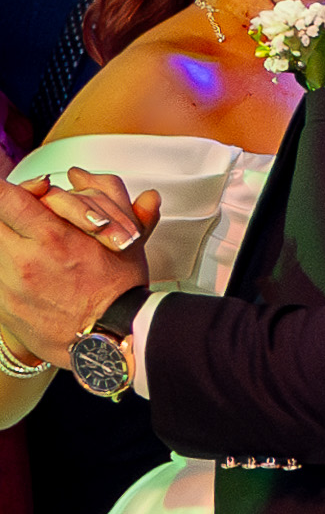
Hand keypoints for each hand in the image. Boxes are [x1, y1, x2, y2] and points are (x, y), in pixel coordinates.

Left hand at [0, 177, 148, 362]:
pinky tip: (25, 275)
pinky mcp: (4, 307)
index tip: (7, 191)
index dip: (3, 190)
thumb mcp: (124, 237)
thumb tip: (82, 173)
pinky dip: (6, 268)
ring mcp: (10, 286)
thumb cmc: (120, 292)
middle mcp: (25, 261)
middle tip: (19, 219)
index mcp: (53, 238)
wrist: (116, 340)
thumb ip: (108, 196)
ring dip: (7, 241)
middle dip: (6, 216)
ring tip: (27, 249)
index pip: (4, 197)